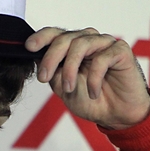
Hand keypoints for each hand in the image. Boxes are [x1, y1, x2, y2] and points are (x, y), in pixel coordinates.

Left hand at [26, 28, 149, 129]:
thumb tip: (38, 61)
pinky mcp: (121, 51)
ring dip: (70, 68)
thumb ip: (53, 74)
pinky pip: (103, 57)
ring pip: (81, 44)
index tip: (28, 48)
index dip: (41, 37)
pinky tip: (93, 93)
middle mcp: (88, 41)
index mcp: (72, 47)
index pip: (55, 34)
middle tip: (43, 78)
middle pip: (65, 38)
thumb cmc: (91, 101)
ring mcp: (105, 44)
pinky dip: (94, 78)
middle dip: (51, 58)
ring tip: (68, 88)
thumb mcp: (63, 89)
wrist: (115, 116)